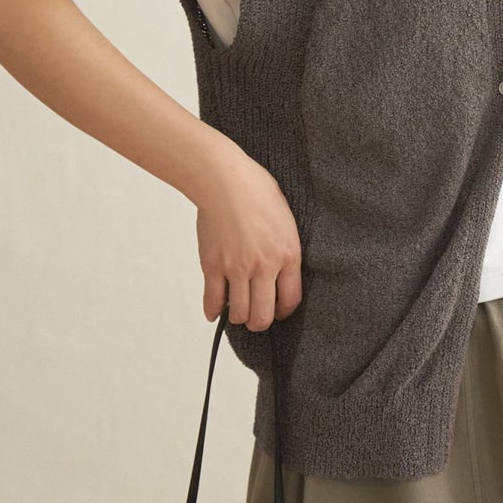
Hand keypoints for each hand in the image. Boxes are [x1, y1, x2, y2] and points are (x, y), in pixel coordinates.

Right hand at [194, 143, 303, 331]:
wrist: (225, 180)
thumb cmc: (257, 191)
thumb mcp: (286, 220)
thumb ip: (285, 249)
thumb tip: (280, 270)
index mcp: (288, 254)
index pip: (290, 301)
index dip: (284, 312)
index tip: (278, 311)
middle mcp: (264, 267)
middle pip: (263, 316)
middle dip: (260, 322)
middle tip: (256, 317)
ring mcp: (237, 268)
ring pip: (239, 314)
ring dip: (238, 316)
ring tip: (238, 309)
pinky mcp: (213, 266)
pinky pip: (213, 300)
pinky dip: (213, 310)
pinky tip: (215, 311)